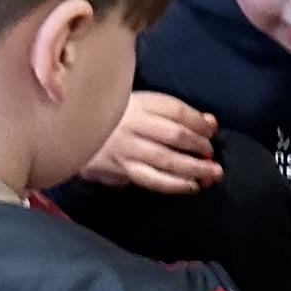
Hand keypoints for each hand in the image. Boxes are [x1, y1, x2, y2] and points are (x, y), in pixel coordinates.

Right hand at [77, 90, 220, 192]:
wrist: (77, 132)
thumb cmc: (120, 118)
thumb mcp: (144, 106)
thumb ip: (176, 114)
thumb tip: (210, 123)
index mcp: (139, 103)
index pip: (175, 110)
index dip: (198, 121)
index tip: (210, 129)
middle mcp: (133, 125)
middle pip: (174, 135)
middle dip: (200, 146)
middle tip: (212, 154)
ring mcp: (127, 149)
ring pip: (166, 160)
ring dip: (195, 168)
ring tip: (213, 174)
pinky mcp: (123, 169)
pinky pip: (153, 179)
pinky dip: (176, 185)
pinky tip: (192, 186)